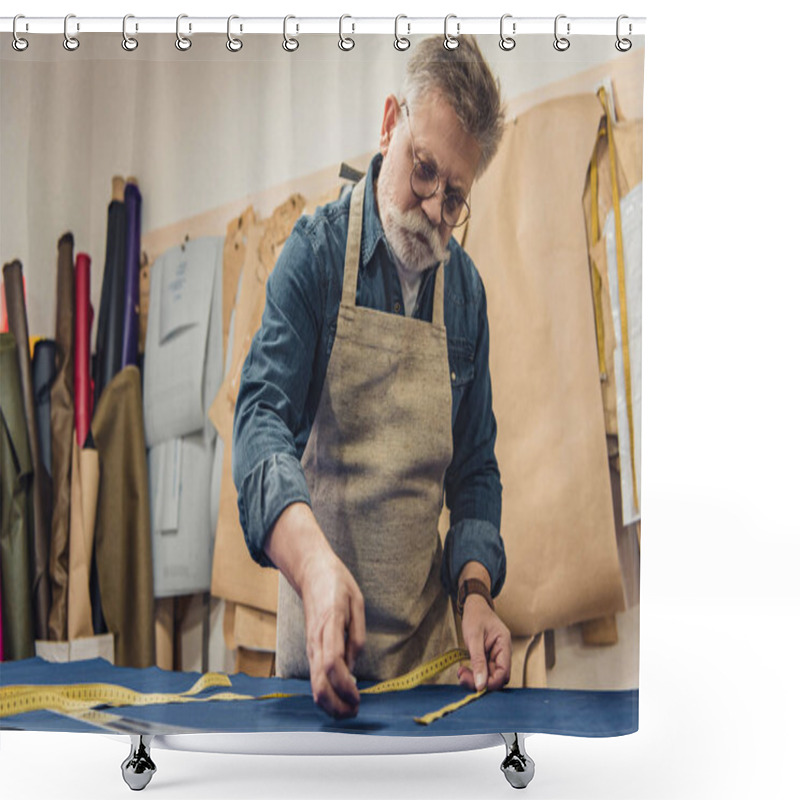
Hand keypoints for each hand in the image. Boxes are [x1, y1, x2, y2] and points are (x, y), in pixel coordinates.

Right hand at [299, 549, 365, 718]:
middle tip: (354, 711)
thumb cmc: (337, 584)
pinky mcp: (310, 648)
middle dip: (335, 704)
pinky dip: (325, 692)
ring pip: (313, 683)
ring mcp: (310, 645)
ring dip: (329, 703)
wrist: (311, 572)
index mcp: (330, 625)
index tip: (358, 697)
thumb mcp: (357, 602)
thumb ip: (356, 635)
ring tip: (348, 709)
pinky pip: (315, 675)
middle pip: (319, 682)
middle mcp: (316, 640)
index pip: (332, 663)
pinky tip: (339, 697)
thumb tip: (353, 667)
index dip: (344, 685)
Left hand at [457, 595, 510, 692]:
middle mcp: (502, 652)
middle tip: (463, 677)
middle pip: (497, 677)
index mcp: (504, 644)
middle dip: (481, 681)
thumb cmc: (475, 616)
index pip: (503, 672)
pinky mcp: (487, 657)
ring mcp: (495, 655)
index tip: (476, 686)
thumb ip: (478, 661)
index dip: (491, 682)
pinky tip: (464, 670)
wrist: (474, 605)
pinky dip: (474, 673)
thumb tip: (480, 685)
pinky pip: (484, 670)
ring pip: (489, 676)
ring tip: (461, 672)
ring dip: (475, 678)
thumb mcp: (474, 637)